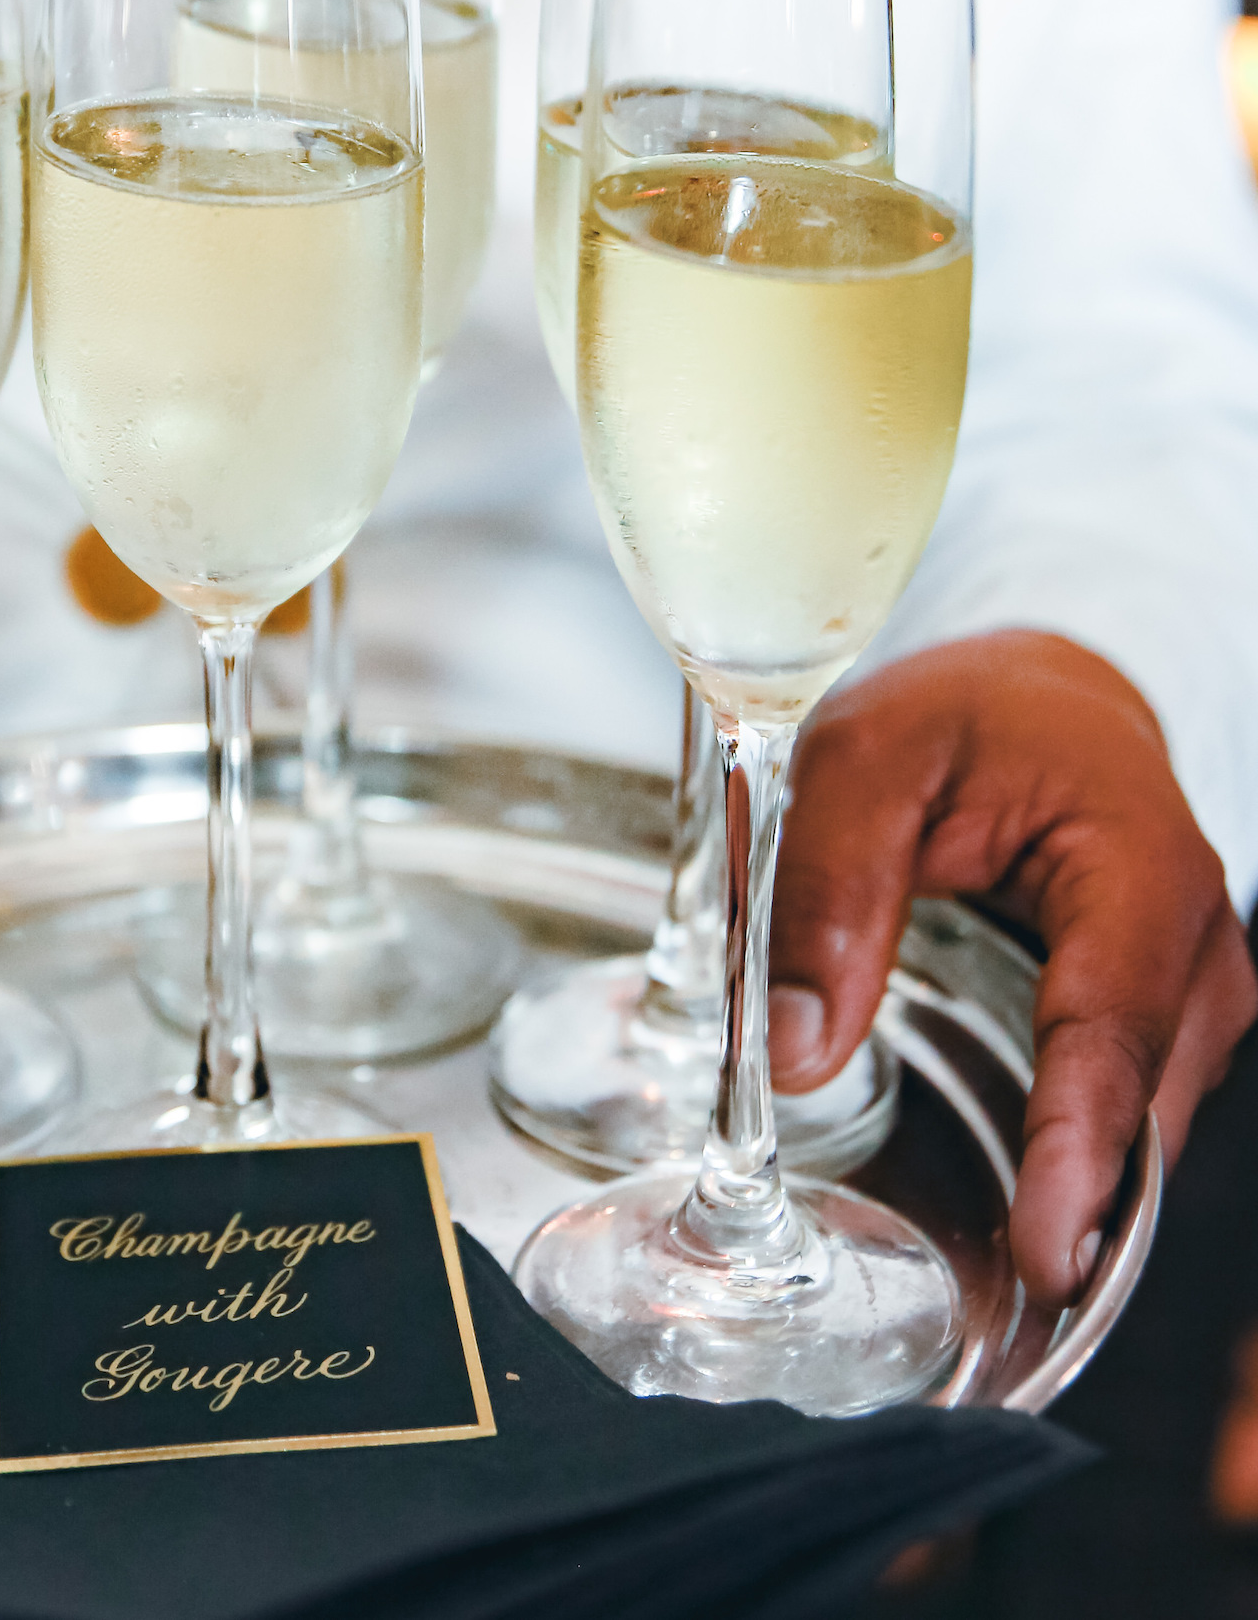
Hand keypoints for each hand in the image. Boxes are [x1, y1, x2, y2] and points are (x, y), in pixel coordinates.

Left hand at [769, 631, 1254, 1307]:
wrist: (1050, 703)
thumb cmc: (968, 718)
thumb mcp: (865, 757)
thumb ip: (830, 890)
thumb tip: (798, 1050)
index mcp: (1142, 869)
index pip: (1110, 1030)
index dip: (1079, 1149)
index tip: (1049, 1250)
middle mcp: (1198, 951)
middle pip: (1141, 1104)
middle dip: (1078, 1203)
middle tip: (997, 1291)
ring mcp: (1195, 1002)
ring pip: (1140, 1130)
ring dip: (1072, 1190)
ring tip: (995, 1265)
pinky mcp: (1167, 1033)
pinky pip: (1124, 1119)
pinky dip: (1070, 1162)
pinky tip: (1016, 1204)